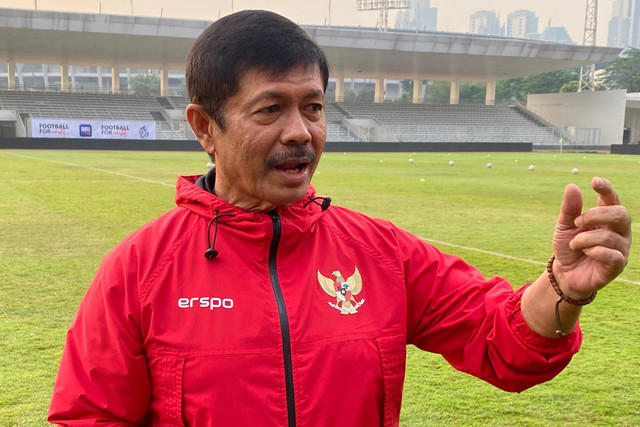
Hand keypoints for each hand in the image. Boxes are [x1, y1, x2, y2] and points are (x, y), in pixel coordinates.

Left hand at [552, 177, 631, 299]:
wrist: (566, 273)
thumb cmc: (569, 247)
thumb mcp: (564, 227)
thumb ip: (569, 209)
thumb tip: (572, 186)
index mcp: (606, 217)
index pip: (612, 198)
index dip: (606, 188)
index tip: (594, 181)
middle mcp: (618, 230)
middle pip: (620, 214)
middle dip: (595, 215)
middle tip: (576, 222)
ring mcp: (620, 247)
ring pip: (610, 236)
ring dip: (585, 239)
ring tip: (574, 244)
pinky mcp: (618, 264)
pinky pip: (612, 254)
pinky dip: (594, 251)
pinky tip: (586, 253)